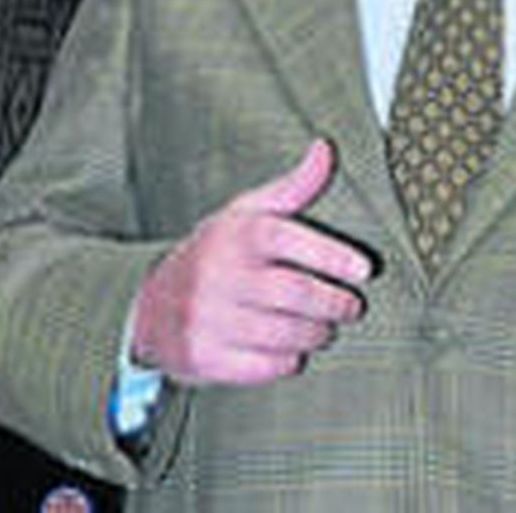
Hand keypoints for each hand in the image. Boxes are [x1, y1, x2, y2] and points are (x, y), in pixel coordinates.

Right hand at [129, 138, 373, 385]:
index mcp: (236, 233)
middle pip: (293, 292)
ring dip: (315, 334)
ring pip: (282, 333)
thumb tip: (325, 148)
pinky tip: (294, 351)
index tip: (365, 270)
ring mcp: (207, 318)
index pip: (289, 238)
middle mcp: (219, 274)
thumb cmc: (215, 253)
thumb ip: (293, 186)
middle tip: (351, 307)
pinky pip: (260, 367)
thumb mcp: (247, 212)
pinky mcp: (203, 357)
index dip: (332, 255)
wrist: (151, 305)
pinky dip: (287, 361)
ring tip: (326, 329)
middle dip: (333, 303)